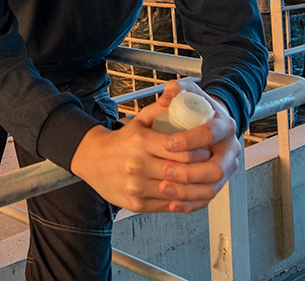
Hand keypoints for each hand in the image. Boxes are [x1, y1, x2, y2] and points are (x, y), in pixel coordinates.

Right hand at [68, 81, 241, 213]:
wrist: (92, 160)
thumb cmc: (120, 142)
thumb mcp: (138, 120)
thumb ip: (160, 109)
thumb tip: (178, 97)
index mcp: (141, 142)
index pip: (180, 151)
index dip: (199, 152)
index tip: (207, 150)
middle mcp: (138, 166)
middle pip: (181, 173)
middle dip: (202, 171)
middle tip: (212, 166)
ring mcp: (137, 187)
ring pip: (177, 193)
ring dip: (197, 189)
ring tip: (206, 182)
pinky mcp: (136, 204)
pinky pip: (167, 206)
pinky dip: (184, 203)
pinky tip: (193, 196)